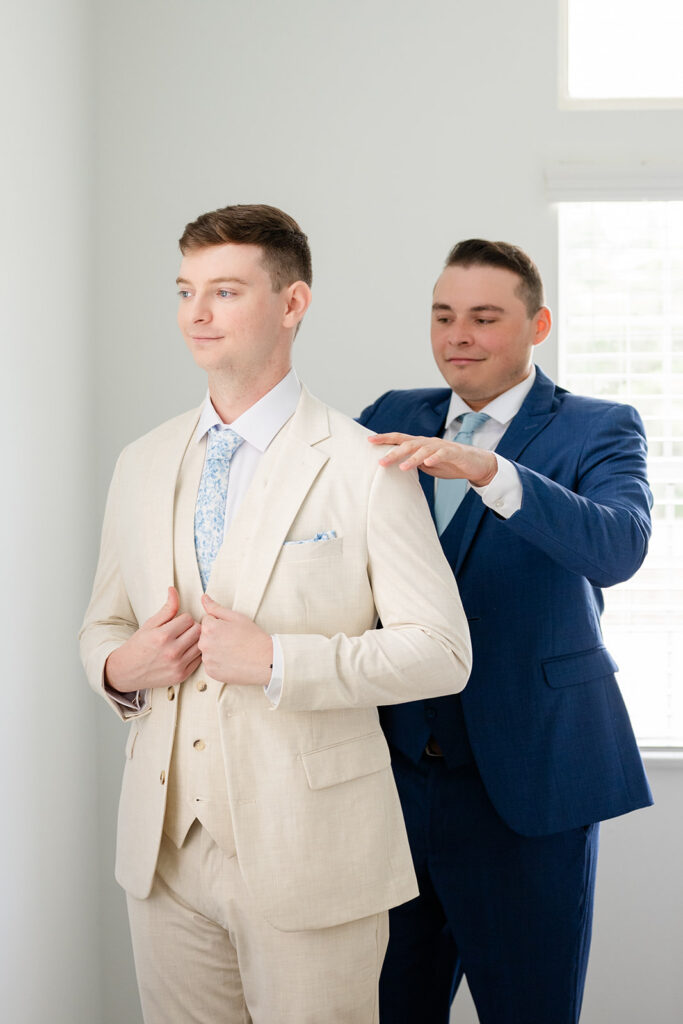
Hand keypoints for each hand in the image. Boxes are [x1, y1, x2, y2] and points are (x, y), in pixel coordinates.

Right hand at [104, 587, 201, 691]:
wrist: (126, 671)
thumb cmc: (138, 646)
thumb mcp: (149, 624)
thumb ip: (166, 609)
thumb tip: (173, 590)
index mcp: (163, 636)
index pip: (188, 619)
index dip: (183, 619)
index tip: (177, 623)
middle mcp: (172, 652)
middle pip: (198, 631)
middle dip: (191, 628)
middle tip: (182, 631)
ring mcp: (177, 665)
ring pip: (201, 645)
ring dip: (195, 640)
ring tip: (184, 641)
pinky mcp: (181, 675)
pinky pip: (199, 660)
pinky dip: (194, 654)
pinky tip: (184, 652)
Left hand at [199, 595, 272, 686]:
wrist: (265, 661)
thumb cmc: (253, 637)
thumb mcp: (237, 617)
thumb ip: (216, 607)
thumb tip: (203, 598)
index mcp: (209, 628)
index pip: (207, 620)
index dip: (220, 623)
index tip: (231, 629)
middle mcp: (204, 644)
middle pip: (204, 635)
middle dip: (215, 635)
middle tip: (233, 640)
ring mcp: (207, 660)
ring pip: (207, 649)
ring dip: (215, 649)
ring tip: (233, 651)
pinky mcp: (211, 672)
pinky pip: (210, 663)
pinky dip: (218, 662)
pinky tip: (231, 660)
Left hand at [369, 432, 497, 487]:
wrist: (474, 463)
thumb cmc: (448, 463)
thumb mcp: (426, 464)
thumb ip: (412, 462)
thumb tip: (395, 466)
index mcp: (420, 444)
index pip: (400, 439)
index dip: (385, 439)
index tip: (369, 441)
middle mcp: (428, 442)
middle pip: (408, 444)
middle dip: (393, 452)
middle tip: (380, 461)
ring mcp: (441, 446)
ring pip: (423, 449)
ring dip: (412, 458)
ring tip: (402, 467)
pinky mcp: (453, 452)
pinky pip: (443, 454)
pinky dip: (435, 457)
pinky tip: (428, 463)